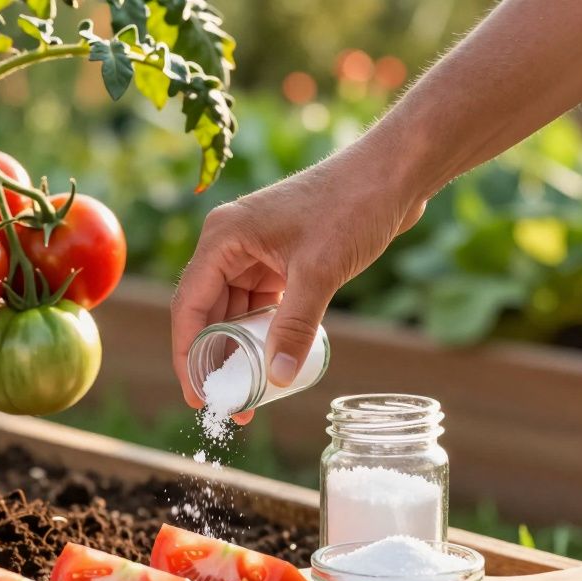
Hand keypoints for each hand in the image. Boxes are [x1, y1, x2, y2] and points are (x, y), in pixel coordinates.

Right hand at [171, 138, 425, 422]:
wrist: (393, 174)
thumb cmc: (352, 206)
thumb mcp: (320, 271)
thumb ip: (295, 326)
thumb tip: (277, 379)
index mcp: (223, 238)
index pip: (188, 306)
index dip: (188, 356)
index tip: (197, 396)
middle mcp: (230, 244)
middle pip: (208, 313)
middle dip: (215, 361)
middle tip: (227, 405)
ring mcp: (255, 252)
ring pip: (234, 312)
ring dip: (240, 351)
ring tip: (250, 393)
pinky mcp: (280, 259)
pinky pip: (260, 305)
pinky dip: (263, 334)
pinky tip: (272, 362)